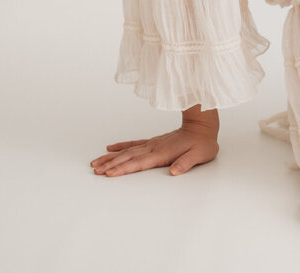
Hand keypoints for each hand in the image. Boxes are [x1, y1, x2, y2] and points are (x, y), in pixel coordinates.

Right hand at [90, 122, 218, 177]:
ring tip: (96, 162)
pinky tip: (111, 148)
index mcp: (162, 153)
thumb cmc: (203, 143)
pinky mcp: (153, 142)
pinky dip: (121, 146)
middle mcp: (154, 148)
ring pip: (127, 151)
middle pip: (128, 157)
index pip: (139, 163)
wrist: (203, 126)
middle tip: (95, 170)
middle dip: (110, 164)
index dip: (123, 168)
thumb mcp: (199, 155)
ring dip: (111, 157)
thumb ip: (186, 163)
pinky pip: (134, 144)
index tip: (109, 173)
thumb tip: (174, 171)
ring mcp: (152, 144)